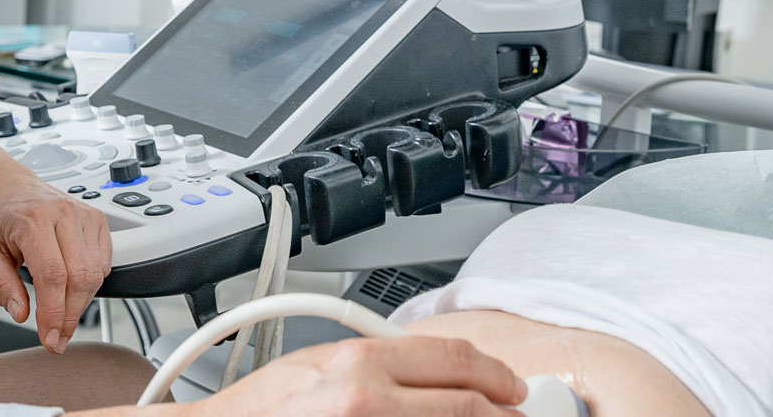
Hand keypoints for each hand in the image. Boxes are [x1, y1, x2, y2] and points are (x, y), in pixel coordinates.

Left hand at [0, 175, 112, 352]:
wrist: (7, 185)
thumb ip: (2, 285)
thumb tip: (21, 313)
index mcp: (33, 220)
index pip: (53, 275)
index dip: (54, 312)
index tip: (49, 337)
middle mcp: (63, 214)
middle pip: (80, 277)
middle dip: (70, 315)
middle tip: (58, 337)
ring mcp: (84, 214)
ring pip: (95, 273)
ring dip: (81, 303)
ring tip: (63, 316)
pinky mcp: (97, 218)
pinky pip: (104, 262)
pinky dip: (92, 283)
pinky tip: (73, 289)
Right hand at [178, 336, 528, 416]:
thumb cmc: (258, 409)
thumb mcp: (321, 362)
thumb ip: (380, 362)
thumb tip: (440, 372)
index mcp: (360, 362)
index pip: (457, 361)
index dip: (499, 375)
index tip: (514, 388)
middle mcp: (367, 402)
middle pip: (468, 406)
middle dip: (504, 415)